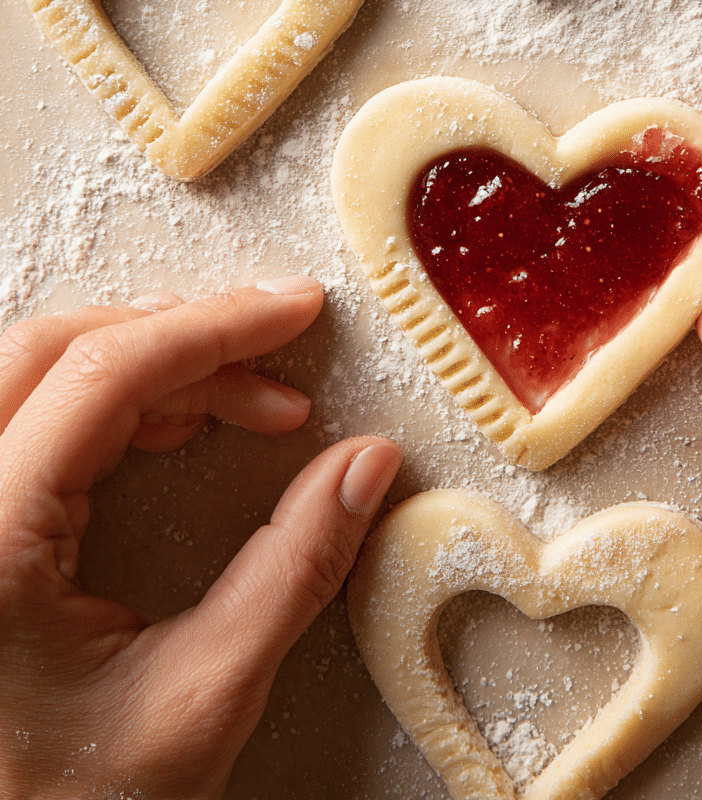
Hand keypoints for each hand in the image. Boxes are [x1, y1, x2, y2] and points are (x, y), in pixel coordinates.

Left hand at [0, 279, 402, 798]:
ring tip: (241, 392)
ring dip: (146, 362)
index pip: (102, 376)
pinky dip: (110, 401)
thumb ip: (294, 570)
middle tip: (274, 342)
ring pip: (35, 370)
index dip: (215, 328)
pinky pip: (29, 416)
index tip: (292, 309)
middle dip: (181, 334)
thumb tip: (363, 468)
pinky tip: (174, 424)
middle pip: (56, 349)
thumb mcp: (201, 696)